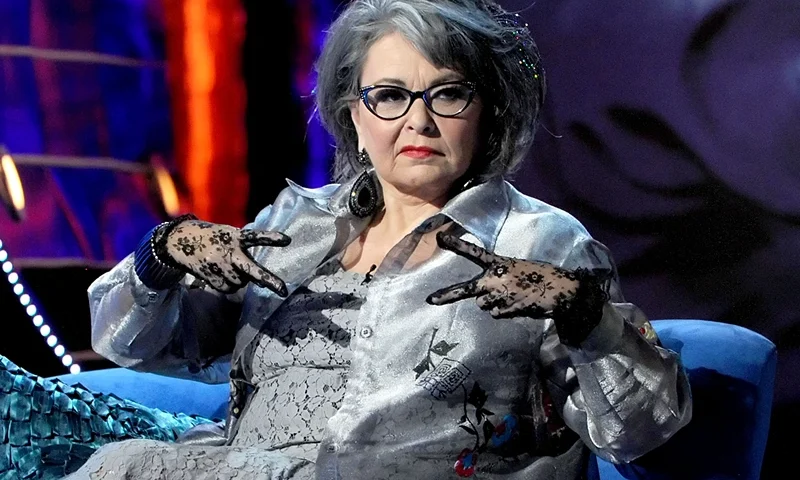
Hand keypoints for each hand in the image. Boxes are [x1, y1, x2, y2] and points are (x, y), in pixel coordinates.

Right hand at [159, 219, 290, 294]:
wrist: (180, 241)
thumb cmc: (213, 238)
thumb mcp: (229, 236)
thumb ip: (244, 253)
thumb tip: (258, 283)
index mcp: (235, 237)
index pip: (256, 237)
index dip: (271, 238)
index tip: (287, 240)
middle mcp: (228, 251)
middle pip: (251, 269)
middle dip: (268, 280)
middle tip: (283, 291)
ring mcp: (218, 265)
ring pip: (240, 282)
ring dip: (239, 279)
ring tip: (226, 266)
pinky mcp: (209, 276)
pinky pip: (227, 288)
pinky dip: (227, 284)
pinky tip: (218, 273)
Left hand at [426, 233, 580, 318]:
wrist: (562, 289)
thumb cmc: (541, 277)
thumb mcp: (518, 269)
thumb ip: (499, 279)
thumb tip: (483, 299)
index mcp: (500, 263)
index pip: (474, 252)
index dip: (457, 244)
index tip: (440, 237)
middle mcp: (496, 278)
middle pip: (467, 290)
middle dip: (448, 295)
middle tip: (430, 300)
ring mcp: (501, 294)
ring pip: (484, 306)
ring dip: (494, 304)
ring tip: (514, 297)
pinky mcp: (508, 308)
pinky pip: (497, 314)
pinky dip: (506, 312)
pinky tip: (520, 305)